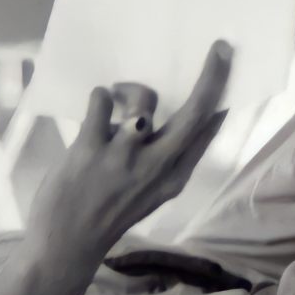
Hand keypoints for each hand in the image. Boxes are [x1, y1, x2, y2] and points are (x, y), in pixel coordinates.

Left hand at [26, 41, 234, 257]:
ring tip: (116, 95)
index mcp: (172, 179)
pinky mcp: (90, 151)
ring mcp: (123, 158)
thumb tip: (156, 117)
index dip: (220, 101)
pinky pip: (101, 102)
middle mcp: (155, 168)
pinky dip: (100, 97)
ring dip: (130, 89)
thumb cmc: (106, 214)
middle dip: (211, 78)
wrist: (65, 245)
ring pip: (143, 103)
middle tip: (220, 49)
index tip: (229, 71)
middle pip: (193, 115)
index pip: (206, 133)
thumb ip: (159, 160)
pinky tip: (96, 107)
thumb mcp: (147, 193)